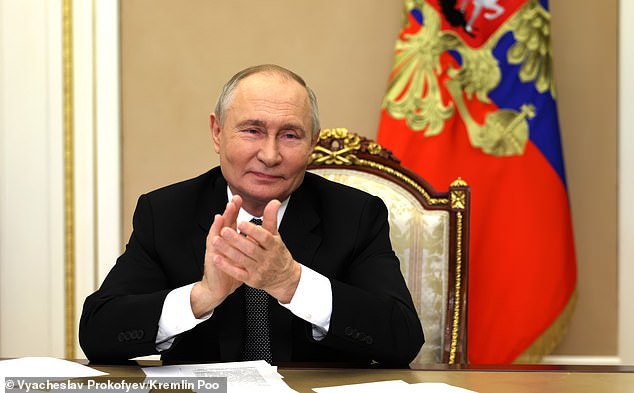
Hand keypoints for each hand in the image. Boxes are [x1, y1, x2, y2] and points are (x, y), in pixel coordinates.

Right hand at [190, 195, 243, 317]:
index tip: (239, 199)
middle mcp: (221, 241)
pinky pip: (213, 249)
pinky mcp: (213, 259)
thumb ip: (251, 240)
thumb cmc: (234, 268)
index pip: (232, 220)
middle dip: (229, 212)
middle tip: (233, 200)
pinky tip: (216, 233)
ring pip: (217, 233)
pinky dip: (214, 240)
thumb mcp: (245, 253)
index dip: (235, 210)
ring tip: (224, 212)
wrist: (221, 287)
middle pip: (225, 223)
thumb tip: (262, 230)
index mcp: (229, 239)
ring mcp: (216, 249)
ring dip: (220, 223)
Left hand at [213, 199, 300, 303]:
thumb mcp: (275, 235)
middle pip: (251, 248)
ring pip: (242, 260)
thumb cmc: (276, 253)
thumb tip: (274, 201)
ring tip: (216, 241)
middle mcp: (267, 258)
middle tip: (224, 231)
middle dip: (236, 240)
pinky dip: (226, 266)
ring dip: (228, 250)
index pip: (264, 237)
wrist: (283, 277)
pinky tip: (216, 258)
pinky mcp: (251, 279)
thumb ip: (271, 218)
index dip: (253, 230)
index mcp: (273, 245)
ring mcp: (259, 270)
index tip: (242, 222)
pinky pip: (237, 273)